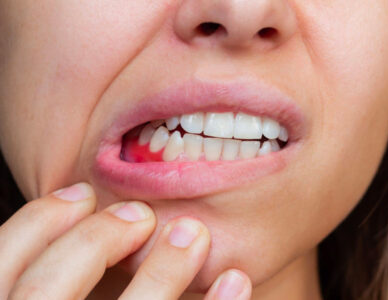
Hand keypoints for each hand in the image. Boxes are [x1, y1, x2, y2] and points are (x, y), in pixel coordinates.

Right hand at [0, 182, 251, 298]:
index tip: (80, 194)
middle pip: (44, 289)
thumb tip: (78, 222)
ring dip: (162, 271)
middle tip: (139, 214)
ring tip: (193, 234)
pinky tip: (236, 282)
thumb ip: (46, 288)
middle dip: (93, 237)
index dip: (38, 221)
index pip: (1, 266)